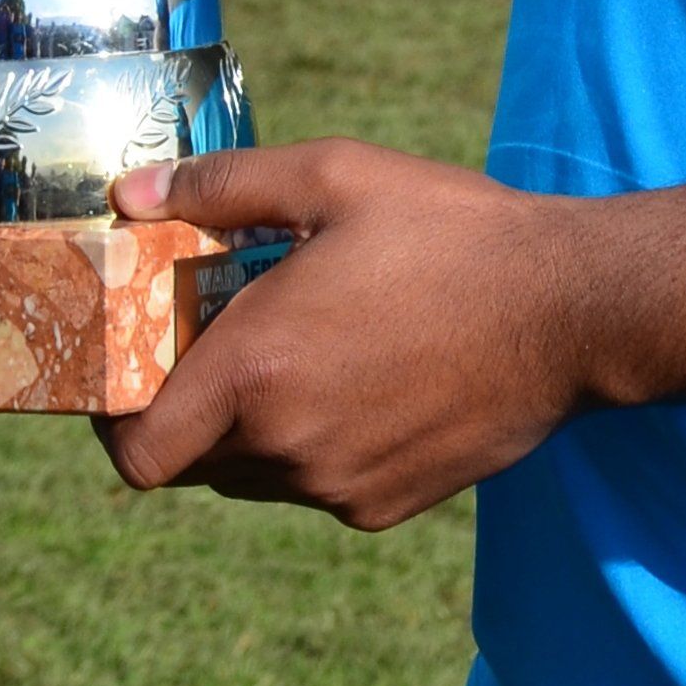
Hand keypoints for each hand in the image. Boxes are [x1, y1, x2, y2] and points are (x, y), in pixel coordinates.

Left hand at [96, 142, 585, 525]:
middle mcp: (287, 447)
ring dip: (255, 423)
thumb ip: (221, 188)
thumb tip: (129, 197)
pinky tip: (365, 373)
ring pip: (255, 474)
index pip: (138, 454)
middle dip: (191, 406)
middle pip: (193, 460)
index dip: (115, 424)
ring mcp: (338, 486)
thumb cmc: (450, 232)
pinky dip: (316, 441)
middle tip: (225, 335)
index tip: (132, 374)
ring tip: (307, 344)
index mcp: (257, 370)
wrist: (570, 311)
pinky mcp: (383, 508)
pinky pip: (316, 484)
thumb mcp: (335, 176)